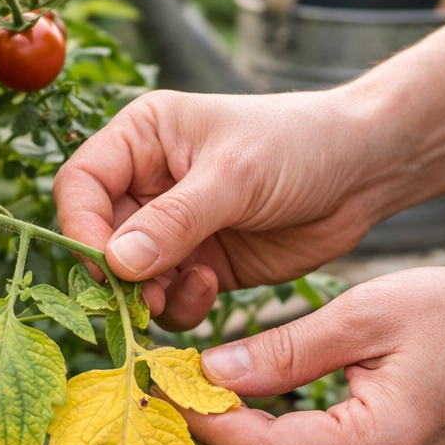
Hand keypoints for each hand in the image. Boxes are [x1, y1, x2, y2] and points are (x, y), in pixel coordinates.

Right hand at [54, 89, 377, 330]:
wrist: (363, 173)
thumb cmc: (300, 145)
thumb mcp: (235, 175)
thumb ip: (175, 220)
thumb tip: (116, 263)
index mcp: (141, 138)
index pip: (80, 186)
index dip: (82, 229)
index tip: (108, 269)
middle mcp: (148, 183)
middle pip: (98, 239)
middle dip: (116, 275)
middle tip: (142, 300)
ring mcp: (174, 229)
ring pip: (130, 278)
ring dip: (148, 296)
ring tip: (183, 292)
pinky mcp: (201, 265)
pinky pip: (169, 299)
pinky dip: (180, 305)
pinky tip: (211, 286)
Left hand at [179, 264, 444, 444]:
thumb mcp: (363, 316)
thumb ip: (282, 352)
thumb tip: (209, 375)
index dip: (200, 420)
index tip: (161, 384)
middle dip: (210, 437)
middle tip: (172, 389)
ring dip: (237, 443)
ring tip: (201, 392)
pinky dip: (272, 444)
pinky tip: (250, 405)